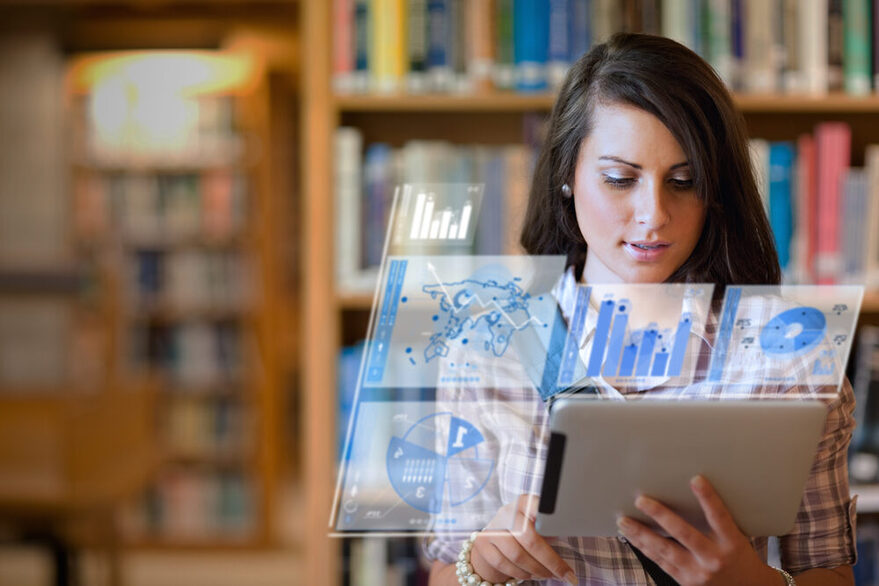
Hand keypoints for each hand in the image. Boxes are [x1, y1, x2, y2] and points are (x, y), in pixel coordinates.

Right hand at [468, 494, 577, 583]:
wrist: (494, 537)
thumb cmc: (526, 530)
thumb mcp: (539, 523)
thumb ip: (550, 527)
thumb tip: (571, 533)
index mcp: (524, 502)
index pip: (536, 505)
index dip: (545, 513)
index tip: (559, 522)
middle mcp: (506, 512)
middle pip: (528, 538)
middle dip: (550, 561)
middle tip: (564, 574)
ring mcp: (492, 528)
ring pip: (517, 555)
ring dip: (537, 571)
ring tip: (550, 575)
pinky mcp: (483, 544)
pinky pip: (505, 565)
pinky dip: (522, 574)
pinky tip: (532, 575)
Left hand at [616, 475, 781, 584]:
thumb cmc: (740, 558)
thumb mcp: (738, 538)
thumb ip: (717, 522)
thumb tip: (691, 491)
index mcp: (732, 543)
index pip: (719, 517)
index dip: (708, 498)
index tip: (696, 479)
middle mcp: (714, 558)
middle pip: (684, 534)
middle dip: (660, 516)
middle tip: (641, 500)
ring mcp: (698, 573)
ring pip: (665, 550)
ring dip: (641, 534)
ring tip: (624, 520)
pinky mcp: (686, 582)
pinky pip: (661, 562)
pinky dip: (645, 548)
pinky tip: (632, 537)